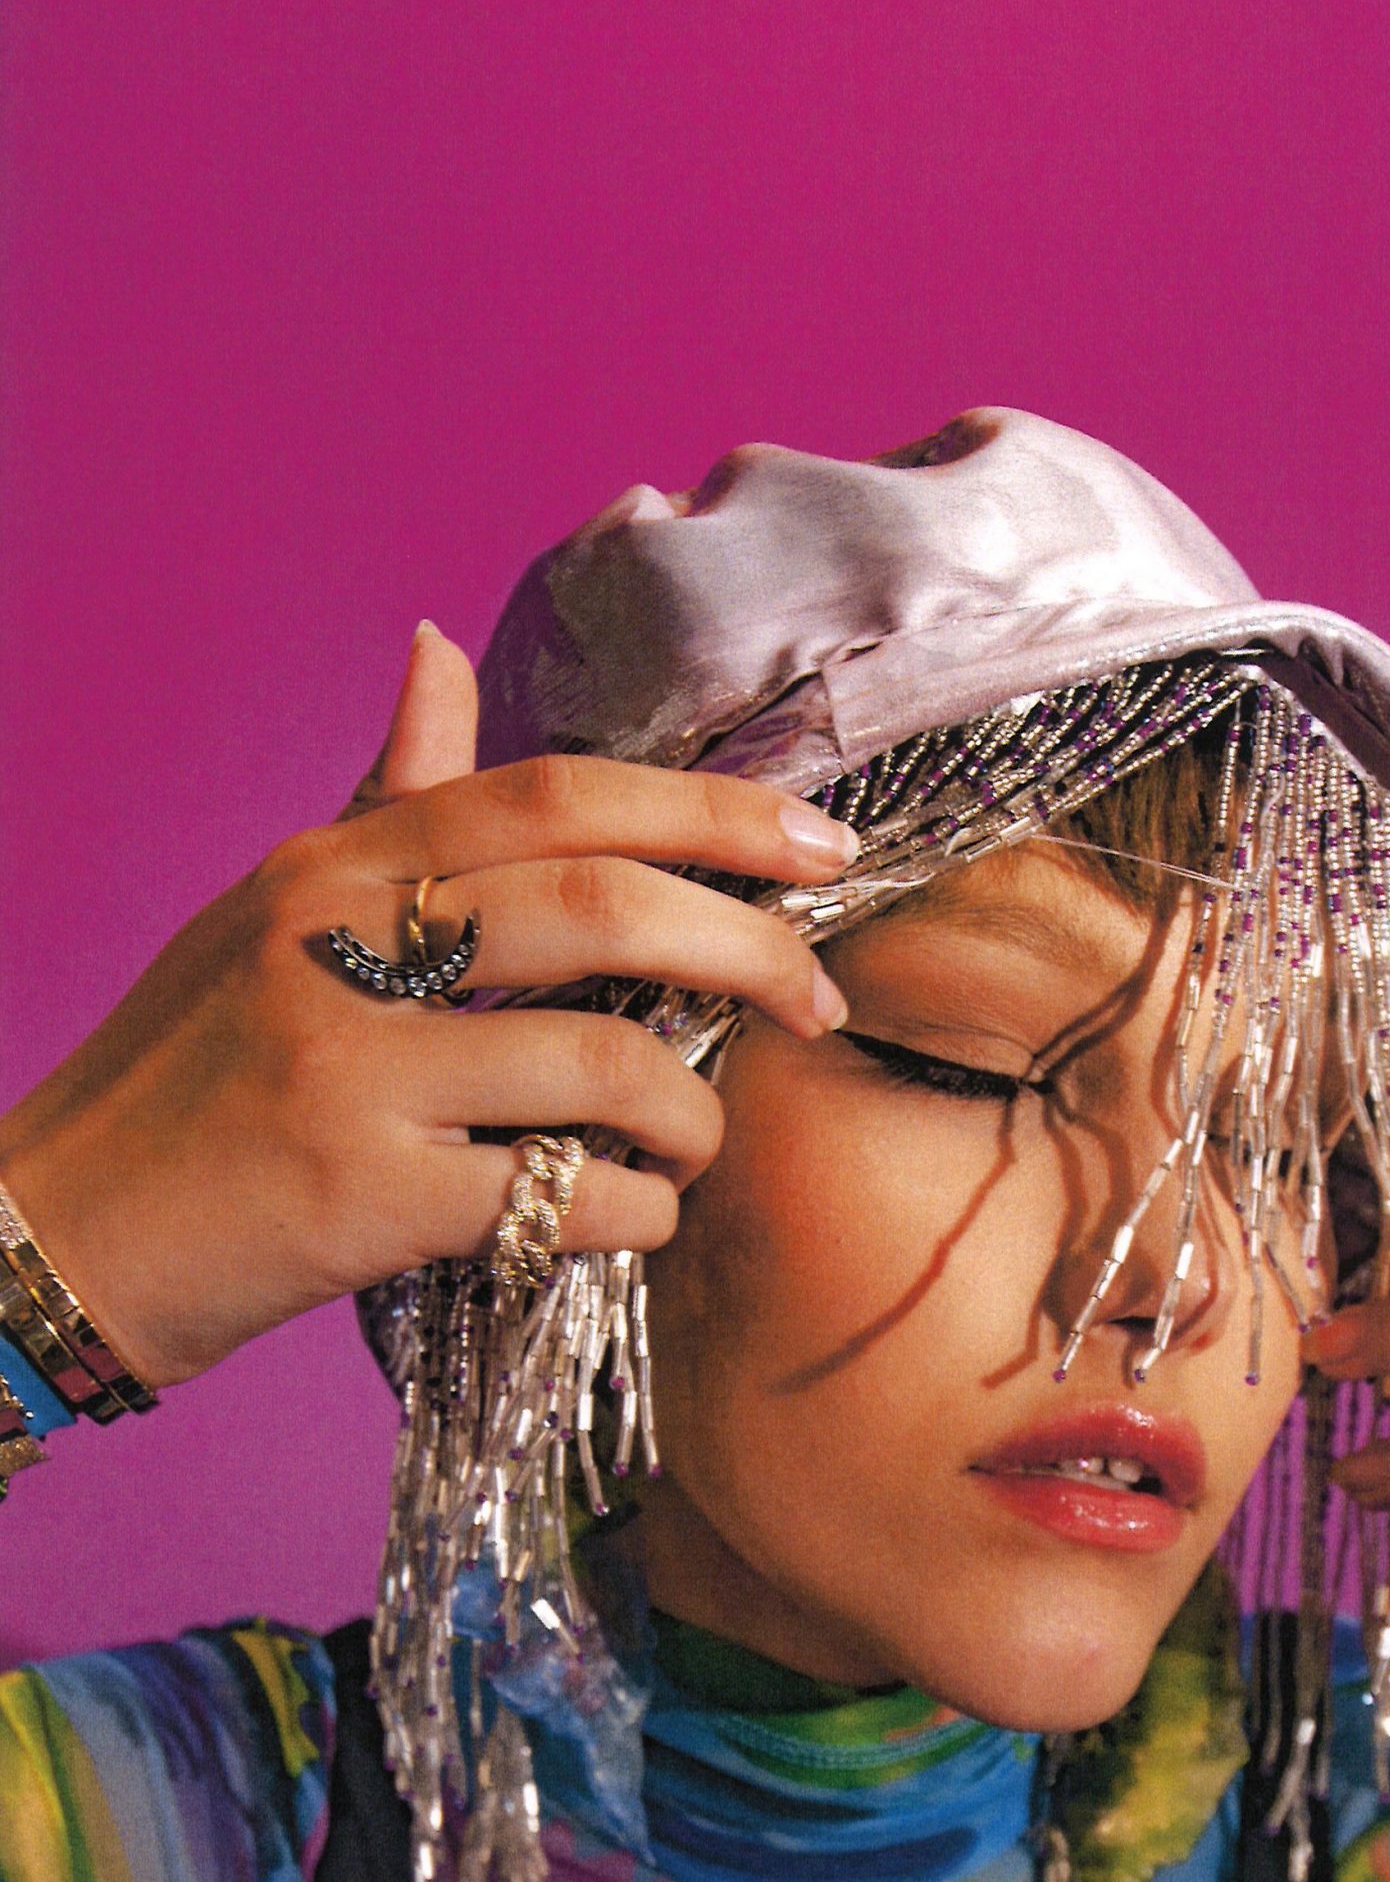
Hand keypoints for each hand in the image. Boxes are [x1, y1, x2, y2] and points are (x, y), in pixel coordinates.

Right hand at [0, 624, 855, 1389]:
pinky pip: (566, 1196)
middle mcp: (338, 941)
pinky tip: (630, 1217)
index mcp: (334, 863)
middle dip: (752, 948)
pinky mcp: (362, 1196)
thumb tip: (439, 648)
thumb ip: (384, 796)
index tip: (821, 846)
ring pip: (605, 1060)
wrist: (47, 1233)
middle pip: (606, 904)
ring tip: (693, 1144)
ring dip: (692, 1114)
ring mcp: (348, 1065)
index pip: (557, 795)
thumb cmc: (184, 1078)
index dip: (712, 812)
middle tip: (819, 1004)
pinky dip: (635, 1212)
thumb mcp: (268, 910)